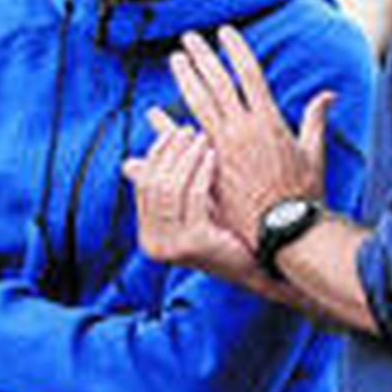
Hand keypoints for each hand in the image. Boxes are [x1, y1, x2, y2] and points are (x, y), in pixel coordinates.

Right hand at [123, 108, 256, 280]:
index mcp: (148, 234)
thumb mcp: (192, 202)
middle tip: (189, 129)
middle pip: (153, 183)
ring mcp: (171, 246)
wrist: (259, 262)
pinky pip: (192, 196)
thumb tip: (131, 158)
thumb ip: (167, 179)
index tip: (176, 130)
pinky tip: (212, 154)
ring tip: (202, 138)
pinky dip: (201, 171)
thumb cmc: (229, 229)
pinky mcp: (192, 243)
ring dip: (186, 158)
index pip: (143, 183)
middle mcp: (153, 244)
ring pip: (169, 187)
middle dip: (171, 152)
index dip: (158, 152)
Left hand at [170, 26, 330, 244]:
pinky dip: (169, 128)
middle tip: (188, 40)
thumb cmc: (304, 195)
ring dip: (186, 80)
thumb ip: (315, 120)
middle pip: (218, 83)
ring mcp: (224, 150)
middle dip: (203, 58)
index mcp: (270, 122)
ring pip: (199, 106)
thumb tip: (328, 94)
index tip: (224, 33)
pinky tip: (154, 115)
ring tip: (175, 60)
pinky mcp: (210, 170)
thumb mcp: (314, 153)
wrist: (286, 232)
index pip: (249, 74)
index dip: (236, 50)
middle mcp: (244, 130)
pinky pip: (186, 143)